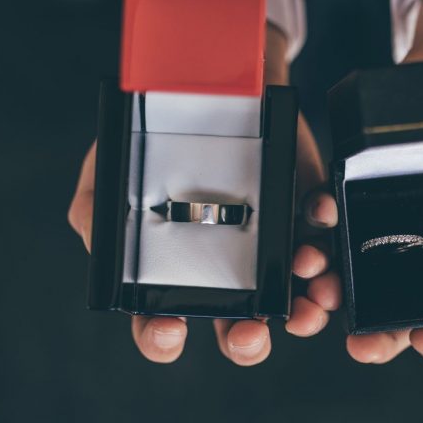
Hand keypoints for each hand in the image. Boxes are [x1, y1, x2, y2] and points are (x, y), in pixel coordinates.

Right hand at [68, 25, 339, 364]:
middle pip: (237, 329)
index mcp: (173, 275)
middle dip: (246, 343)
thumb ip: (95, 214)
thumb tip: (100, 250)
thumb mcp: (111, 170)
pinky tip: (316, 233)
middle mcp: (226, 273)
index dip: (162, 337)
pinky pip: (325, 242)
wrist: (210, 79)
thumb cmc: (155, 138)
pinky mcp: (306, 218)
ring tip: (303, 291)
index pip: (162, 324)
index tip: (167, 331)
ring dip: (303, 310)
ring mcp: (271, 250)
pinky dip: (326, 243)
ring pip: (294, 302)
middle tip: (248, 334)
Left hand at [340, 0, 422, 363]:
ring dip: (344, 298)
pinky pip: (339, 226)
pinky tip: (317, 252)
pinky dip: (325, 242)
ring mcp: (398, 224)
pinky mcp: (365, 192)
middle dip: (384, 337)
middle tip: (365, 347)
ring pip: (366, 278)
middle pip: (407, 311)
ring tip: (329, 304)